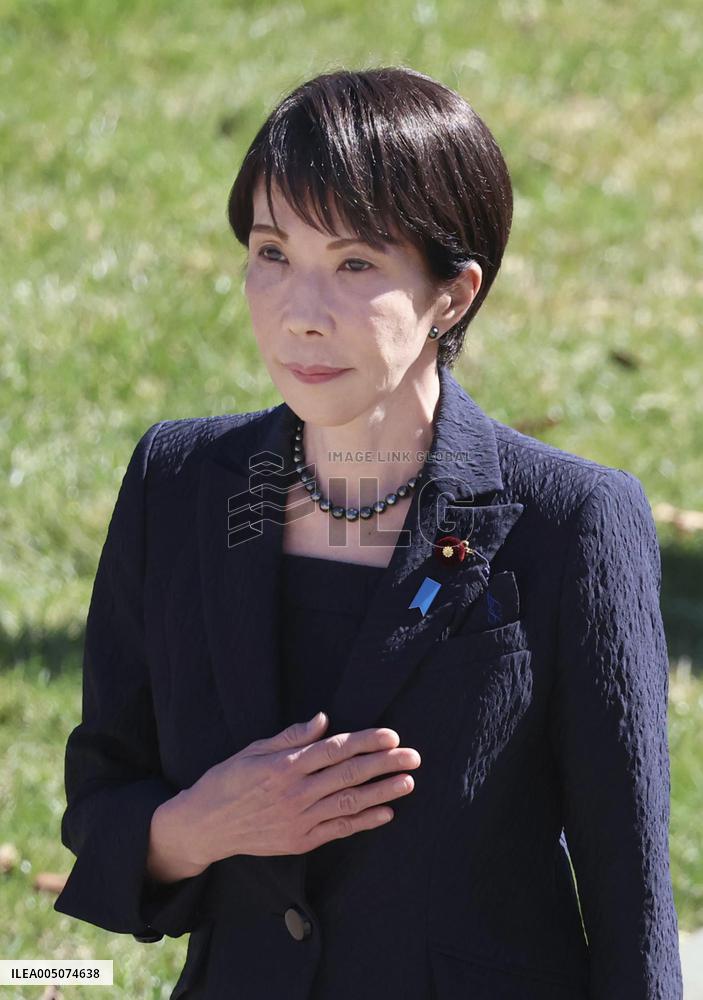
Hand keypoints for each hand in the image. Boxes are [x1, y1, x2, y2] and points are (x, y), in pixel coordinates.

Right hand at [183, 712, 420, 865]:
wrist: (205, 826)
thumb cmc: (227, 780)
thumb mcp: (253, 750)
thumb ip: (290, 737)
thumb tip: (323, 720)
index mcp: (284, 765)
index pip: (334, 750)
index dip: (365, 741)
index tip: (391, 735)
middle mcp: (295, 793)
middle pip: (348, 775)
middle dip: (384, 764)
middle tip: (413, 756)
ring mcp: (299, 820)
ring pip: (349, 803)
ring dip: (382, 792)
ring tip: (408, 782)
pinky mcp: (300, 841)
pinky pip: (338, 831)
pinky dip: (364, 822)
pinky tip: (386, 813)